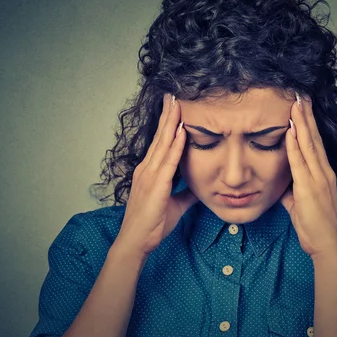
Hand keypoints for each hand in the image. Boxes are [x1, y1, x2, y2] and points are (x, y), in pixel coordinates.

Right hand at [115, 93, 197, 257]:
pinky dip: (174, 145)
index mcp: (150, 172)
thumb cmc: (151, 224)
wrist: (136, 241)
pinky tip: (180, 132)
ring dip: (171, 123)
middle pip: (160, 136)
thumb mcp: (174, 204)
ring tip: (177, 104)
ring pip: (163, 144)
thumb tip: (199, 188)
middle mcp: (147, 169)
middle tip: (174, 95)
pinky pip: (168, 161)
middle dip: (168, 115)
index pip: (161, 142)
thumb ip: (185, 193)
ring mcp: (150, 176)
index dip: (168, 124)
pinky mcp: (156, 186)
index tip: (174, 107)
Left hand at [280, 93, 336, 257]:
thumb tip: (283, 185)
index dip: (308, 124)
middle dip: (305, 115)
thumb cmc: (316, 227)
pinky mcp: (310, 188)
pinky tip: (290, 130)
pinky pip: (300, 162)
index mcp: (323, 174)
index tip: (302, 106)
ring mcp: (318, 178)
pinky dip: (295, 144)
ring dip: (301, 123)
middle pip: (313, 138)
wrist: (327, 245)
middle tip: (300, 95)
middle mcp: (323, 172)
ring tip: (296, 104)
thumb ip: (293, 191)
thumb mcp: (300, 205)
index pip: (314, 143)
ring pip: (308, 145)